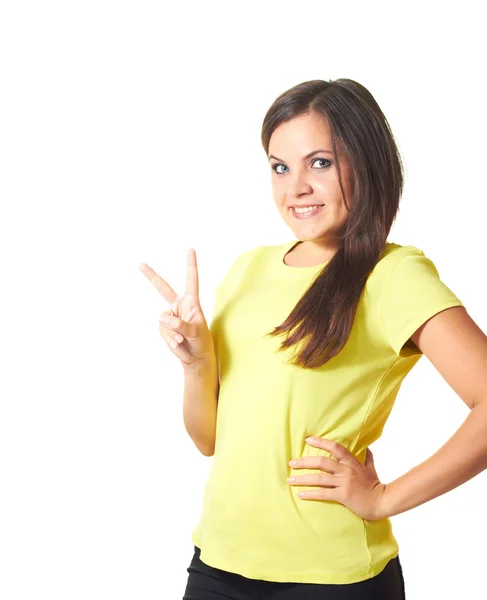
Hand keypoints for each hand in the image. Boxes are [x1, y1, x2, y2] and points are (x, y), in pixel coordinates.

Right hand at [139, 249, 216, 368]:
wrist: (196, 358)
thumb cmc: (201, 342)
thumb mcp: (195, 333)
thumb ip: (180, 325)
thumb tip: (163, 318)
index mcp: (191, 302)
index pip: (191, 280)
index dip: (190, 265)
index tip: (190, 250)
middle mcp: (179, 306)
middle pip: (163, 288)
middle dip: (151, 276)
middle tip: (141, 264)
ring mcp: (170, 317)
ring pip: (163, 320)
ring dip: (172, 333)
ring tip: (183, 340)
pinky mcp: (164, 328)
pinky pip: (162, 331)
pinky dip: (169, 339)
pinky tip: (178, 343)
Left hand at [286, 437, 387, 520]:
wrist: (382, 502)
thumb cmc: (375, 485)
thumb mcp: (371, 468)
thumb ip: (368, 457)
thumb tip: (367, 448)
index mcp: (351, 462)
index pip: (334, 447)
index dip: (320, 442)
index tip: (307, 440)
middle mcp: (346, 470)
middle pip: (322, 462)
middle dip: (304, 462)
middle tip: (291, 463)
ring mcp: (344, 483)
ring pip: (319, 478)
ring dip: (303, 479)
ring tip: (290, 480)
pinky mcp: (343, 496)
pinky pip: (324, 494)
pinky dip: (311, 494)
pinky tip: (301, 494)